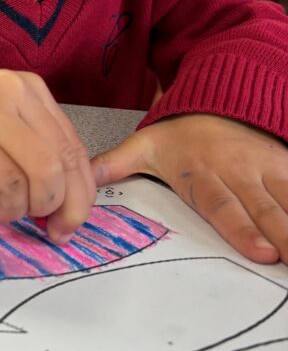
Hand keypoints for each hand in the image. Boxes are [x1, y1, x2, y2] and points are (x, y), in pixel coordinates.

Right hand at [0, 68, 95, 241]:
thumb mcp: (0, 112)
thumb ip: (33, 141)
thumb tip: (65, 193)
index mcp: (32, 89)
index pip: (74, 145)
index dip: (83, 189)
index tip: (74, 217)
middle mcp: (19, 96)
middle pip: (66, 160)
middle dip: (71, 205)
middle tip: (59, 230)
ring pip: (46, 171)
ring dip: (42, 205)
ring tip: (21, 214)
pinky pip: (11, 181)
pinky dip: (14, 205)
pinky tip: (1, 210)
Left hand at [91, 115, 287, 263]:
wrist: (217, 96)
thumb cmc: (180, 133)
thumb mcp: (144, 145)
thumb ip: (114, 164)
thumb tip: (83, 181)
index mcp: (204, 176)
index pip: (225, 207)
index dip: (243, 231)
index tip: (262, 254)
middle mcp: (240, 174)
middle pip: (265, 211)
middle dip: (284, 237)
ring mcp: (268, 169)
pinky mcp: (287, 165)